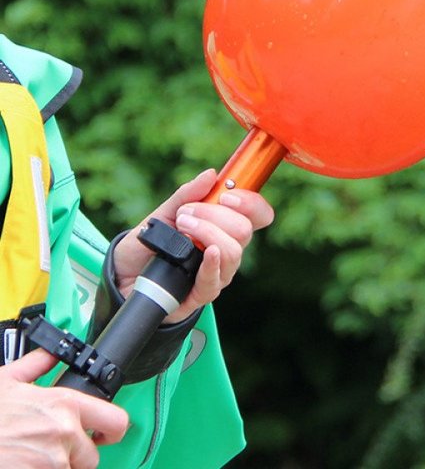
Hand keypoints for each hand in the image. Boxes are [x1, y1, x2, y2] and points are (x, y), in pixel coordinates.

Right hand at [0, 349, 128, 467]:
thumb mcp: (6, 381)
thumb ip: (36, 364)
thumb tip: (50, 353)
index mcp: (64, 405)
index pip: (116, 422)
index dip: (111, 431)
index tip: (104, 435)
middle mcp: (64, 435)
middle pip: (91, 457)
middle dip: (76, 457)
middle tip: (53, 451)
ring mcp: (50, 463)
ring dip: (56, 468)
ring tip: (33, 458)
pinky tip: (24, 464)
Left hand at [113, 169, 274, 323]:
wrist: (122, 278)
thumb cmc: (146, 247)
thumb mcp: (162, 215)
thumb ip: (186, 195)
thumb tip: (211, 174)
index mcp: (225, 228)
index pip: (258, 214)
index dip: (250, 203)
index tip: (226, 194)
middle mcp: (226, 250)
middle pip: (244, 230)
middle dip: (215, 215)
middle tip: (186, 212)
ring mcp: (217, 274)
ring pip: (233, 252)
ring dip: (207, 233)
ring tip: (181, 227)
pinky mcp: (202, 294)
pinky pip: (216, 279)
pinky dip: (212, 263)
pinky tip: (207, 251)